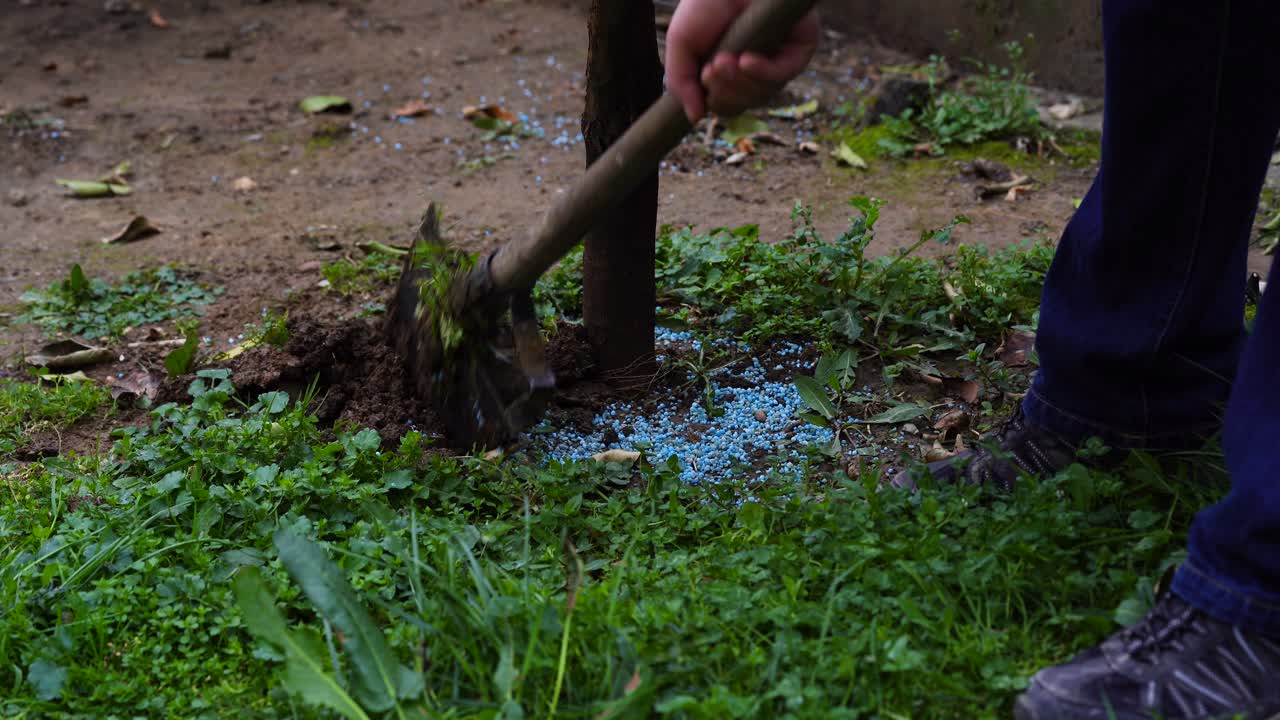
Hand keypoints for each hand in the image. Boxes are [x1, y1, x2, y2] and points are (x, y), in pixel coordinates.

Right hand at [665, 0, 819, 121]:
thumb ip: (681, 82)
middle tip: (712, 68)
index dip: (714, 99)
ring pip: (762, 94)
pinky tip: (746, 60)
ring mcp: (778, 60)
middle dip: (724, 91)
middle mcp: (755, 68)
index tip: (704, 75)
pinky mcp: (799, 49)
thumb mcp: (681, 44)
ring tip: (722, 59)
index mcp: (729, 70)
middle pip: (743, 104)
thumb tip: (695, 118)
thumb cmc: (705, 2)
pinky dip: (761, 72)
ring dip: (738, 82)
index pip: (726, 104)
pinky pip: (782, 76)